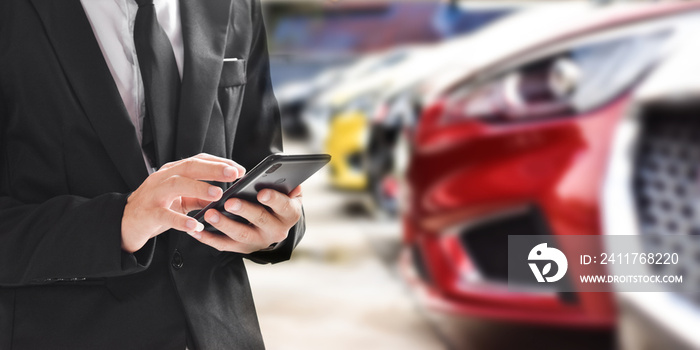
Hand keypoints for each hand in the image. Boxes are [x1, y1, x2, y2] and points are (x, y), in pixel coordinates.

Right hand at [121, 153, 245, 252]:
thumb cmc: (158, 207)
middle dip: (213, 169)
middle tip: (233, 174)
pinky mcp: (148, 213)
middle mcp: (163, 178)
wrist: (126, 222)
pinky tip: (195, 226)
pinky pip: (165, 215)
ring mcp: (154, 194)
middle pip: (189, 167)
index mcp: (173, 171)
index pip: (198, 160)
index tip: (239, 169)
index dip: (219, 163)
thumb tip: (225, 194)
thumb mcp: (181, 199)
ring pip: (176, 184)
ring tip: (218, 194)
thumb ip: (200, 195)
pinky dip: (181, 220)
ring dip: (198, 187)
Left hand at [191, 186, 302, 252]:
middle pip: (261, 220)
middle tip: (229, 202)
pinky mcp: (243, 248)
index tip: (261, 192)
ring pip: (240, 235)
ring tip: (209, 213)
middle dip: (244, 211)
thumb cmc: (279, 201)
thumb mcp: (288, 193)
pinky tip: (197, 230)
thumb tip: (279, 175)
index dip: (274, 200)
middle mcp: (277, 231)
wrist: (275, 225)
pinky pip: (224, 245)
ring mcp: (259, 242)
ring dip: (224, 224)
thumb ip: (286, 184)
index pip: (284, 206)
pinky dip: (209, 238)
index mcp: (289, 214)